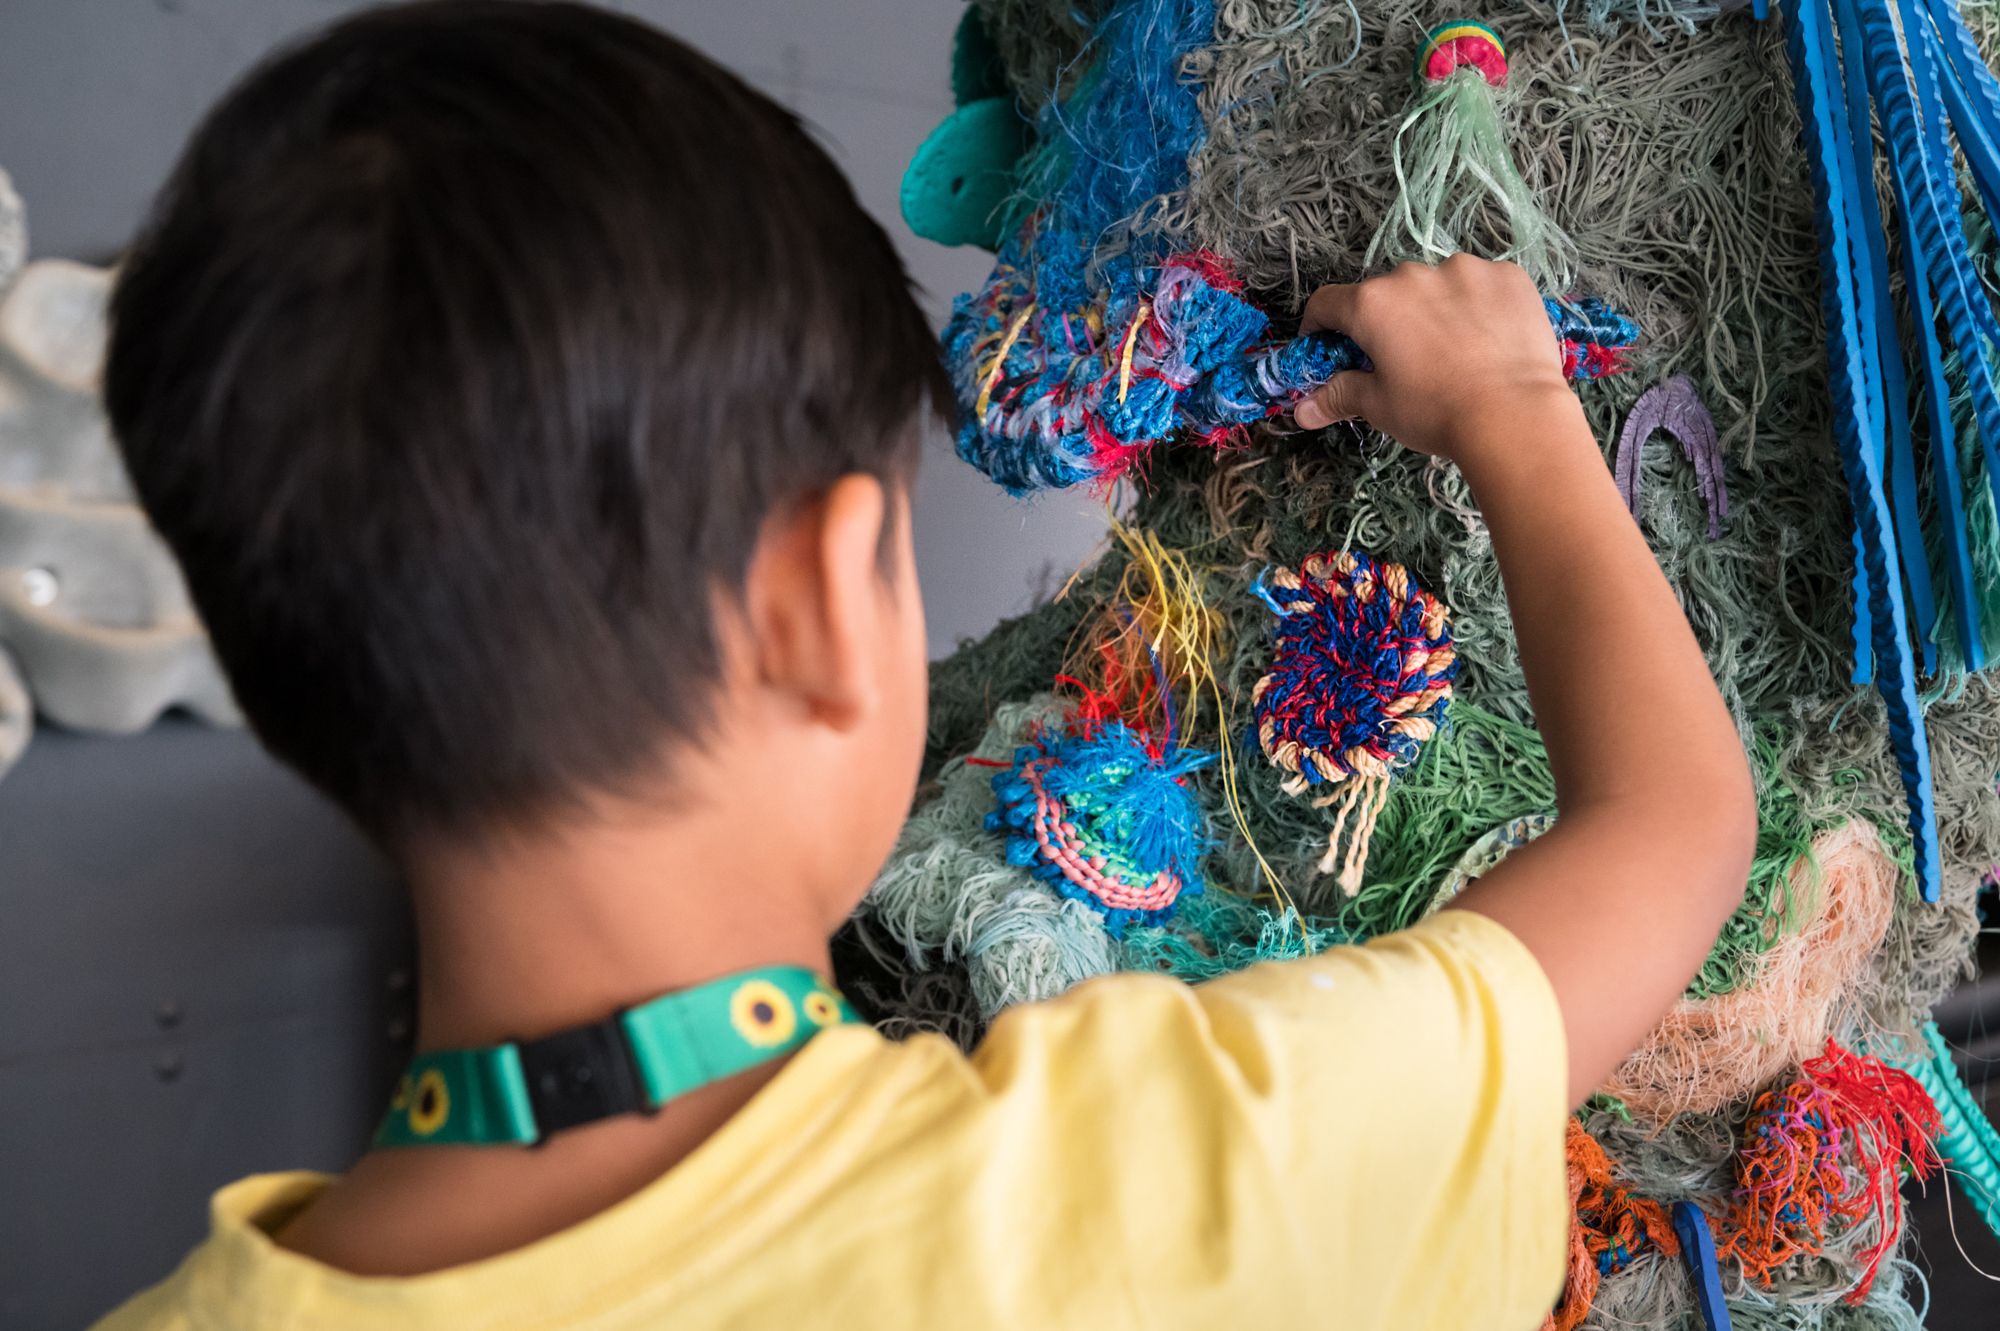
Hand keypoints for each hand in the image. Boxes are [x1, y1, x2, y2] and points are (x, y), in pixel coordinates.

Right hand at [1292, 255, 1569, 462]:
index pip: (1328, 303)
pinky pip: (1482, 284)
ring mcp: (1465, 269)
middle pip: (1386, 293)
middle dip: (1387, 321)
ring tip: (1455, 350)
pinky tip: (1489, 339)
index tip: (1328, 346)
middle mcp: (1413, 275)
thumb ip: (1339, 396)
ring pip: (1437, 284)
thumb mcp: (1380, 407)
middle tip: (1403, 359)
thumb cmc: (1436, 412)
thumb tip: (1303, 411)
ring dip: (1435, 308)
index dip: (1320, 326)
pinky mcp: (1508, 276)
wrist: (1515, 415)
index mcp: (1372, 304)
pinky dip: (1478, 305)